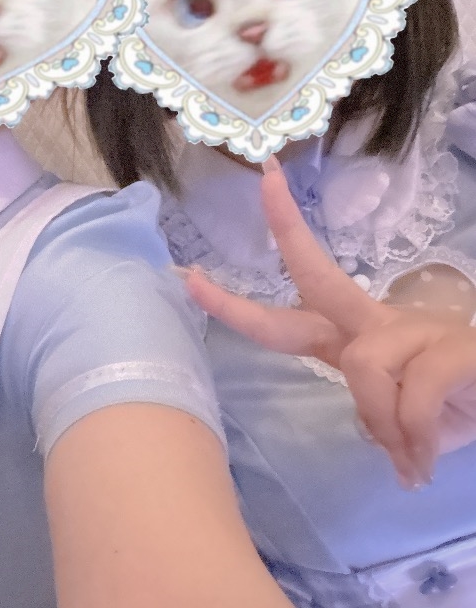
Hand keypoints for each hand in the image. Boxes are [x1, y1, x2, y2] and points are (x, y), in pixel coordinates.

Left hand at [185, 157, 475, 488]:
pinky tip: (427, 458)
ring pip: (361, 366)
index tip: (191, 275)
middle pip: (317, 273)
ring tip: (413, 457)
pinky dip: (413, 435)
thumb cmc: (458, 403)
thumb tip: (377, 438)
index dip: (236, 303)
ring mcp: (412, 328)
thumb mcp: (401, 421)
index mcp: (353, 338)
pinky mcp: (449, 345)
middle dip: (286, 230)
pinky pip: (408, 397)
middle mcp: (376, 323)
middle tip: (264, 181)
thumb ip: (376, 415)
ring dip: (385, 423)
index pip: (287, 314)